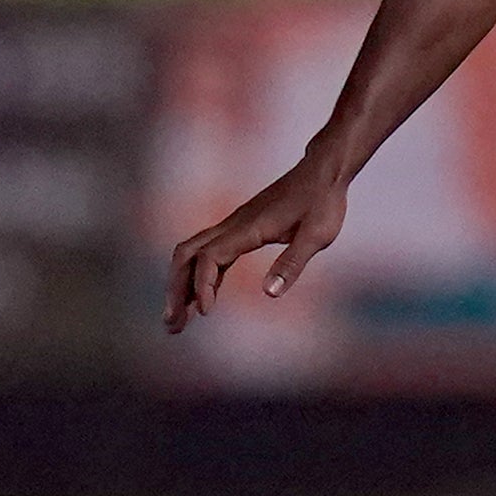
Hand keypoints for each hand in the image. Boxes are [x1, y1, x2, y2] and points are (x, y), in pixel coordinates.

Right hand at [165, 161, 352, 329]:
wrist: (324, 171)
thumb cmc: (323, 202)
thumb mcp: (317, 235)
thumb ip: (292, 263)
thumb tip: (269, 294)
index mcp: (248, 228)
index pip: (209, 257)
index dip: (202, 285)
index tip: (206, 312)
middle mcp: (233, 225)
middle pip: (187, 256)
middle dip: (175, 290)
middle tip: (172, 324)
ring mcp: (234, 226)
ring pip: (193, 255)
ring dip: (182, 286)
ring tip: (178, 319)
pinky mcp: (241, 229)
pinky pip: (210, 254)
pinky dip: (201, 277)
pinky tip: (204, 299)